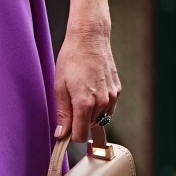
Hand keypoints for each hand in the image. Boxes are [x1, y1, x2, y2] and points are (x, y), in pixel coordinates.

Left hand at [54, 20, 119, 142]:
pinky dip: (98, 105)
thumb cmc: (71, 59)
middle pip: (89, 127)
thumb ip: (62, 113)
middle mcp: (101, 103)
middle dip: (78, 121)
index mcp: (84, 103)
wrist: (90, 39)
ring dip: (89, 113)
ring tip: (80, 93)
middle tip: (69, 101)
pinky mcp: (117, 91)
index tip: (63, 130)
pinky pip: (107, 108)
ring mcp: (111, 97)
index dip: (70, 135)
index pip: (80, 136)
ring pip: (99, 119)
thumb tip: (62, 134)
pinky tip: (91, 90)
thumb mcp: (59, 87)